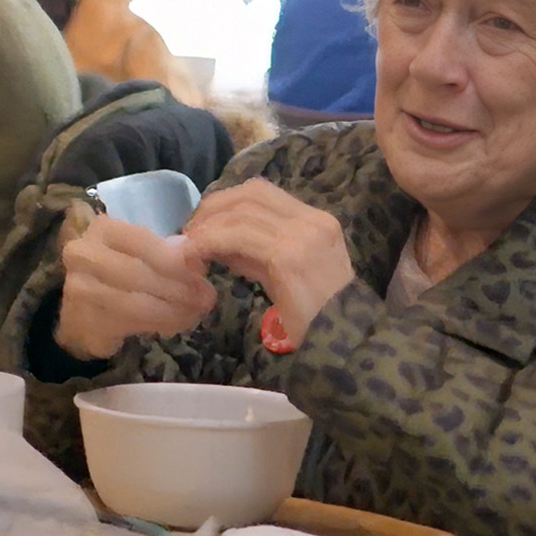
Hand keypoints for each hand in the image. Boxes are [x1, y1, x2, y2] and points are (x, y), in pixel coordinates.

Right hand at [56, 215, 217, 359]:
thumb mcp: (144, 253)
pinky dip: (160, 324)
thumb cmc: (121, 272)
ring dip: (172, 310)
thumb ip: (167, 251)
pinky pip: (130, 323)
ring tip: (196, 313)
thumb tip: (195, 254)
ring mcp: (79, 288)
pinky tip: (179, 323)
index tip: (201, 272)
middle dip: (178, 287)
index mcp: (101, 229)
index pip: (141, 240)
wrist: (84, 311)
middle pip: (138, 272)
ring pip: (135, 302)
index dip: (173, 258)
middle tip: (206, 298)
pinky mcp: (85, 320)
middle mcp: (83, 255)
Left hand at [183, 178, 353, 349]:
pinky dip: (212, 241)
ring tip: (190, 246)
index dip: (227, 201)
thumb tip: (218, 242)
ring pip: (242, 212)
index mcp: (317, 221)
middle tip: (191, 231)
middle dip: (214, 207)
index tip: (204, 222)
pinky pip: (239, 237)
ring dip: (208, 226)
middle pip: (251, 193)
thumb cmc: (317, 316)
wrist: (345, 342)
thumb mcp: (285, 276)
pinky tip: (198, 255)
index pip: (263, 193)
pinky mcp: (288, 256)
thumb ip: (256, 254)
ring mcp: (302, 236)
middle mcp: (312, 221)